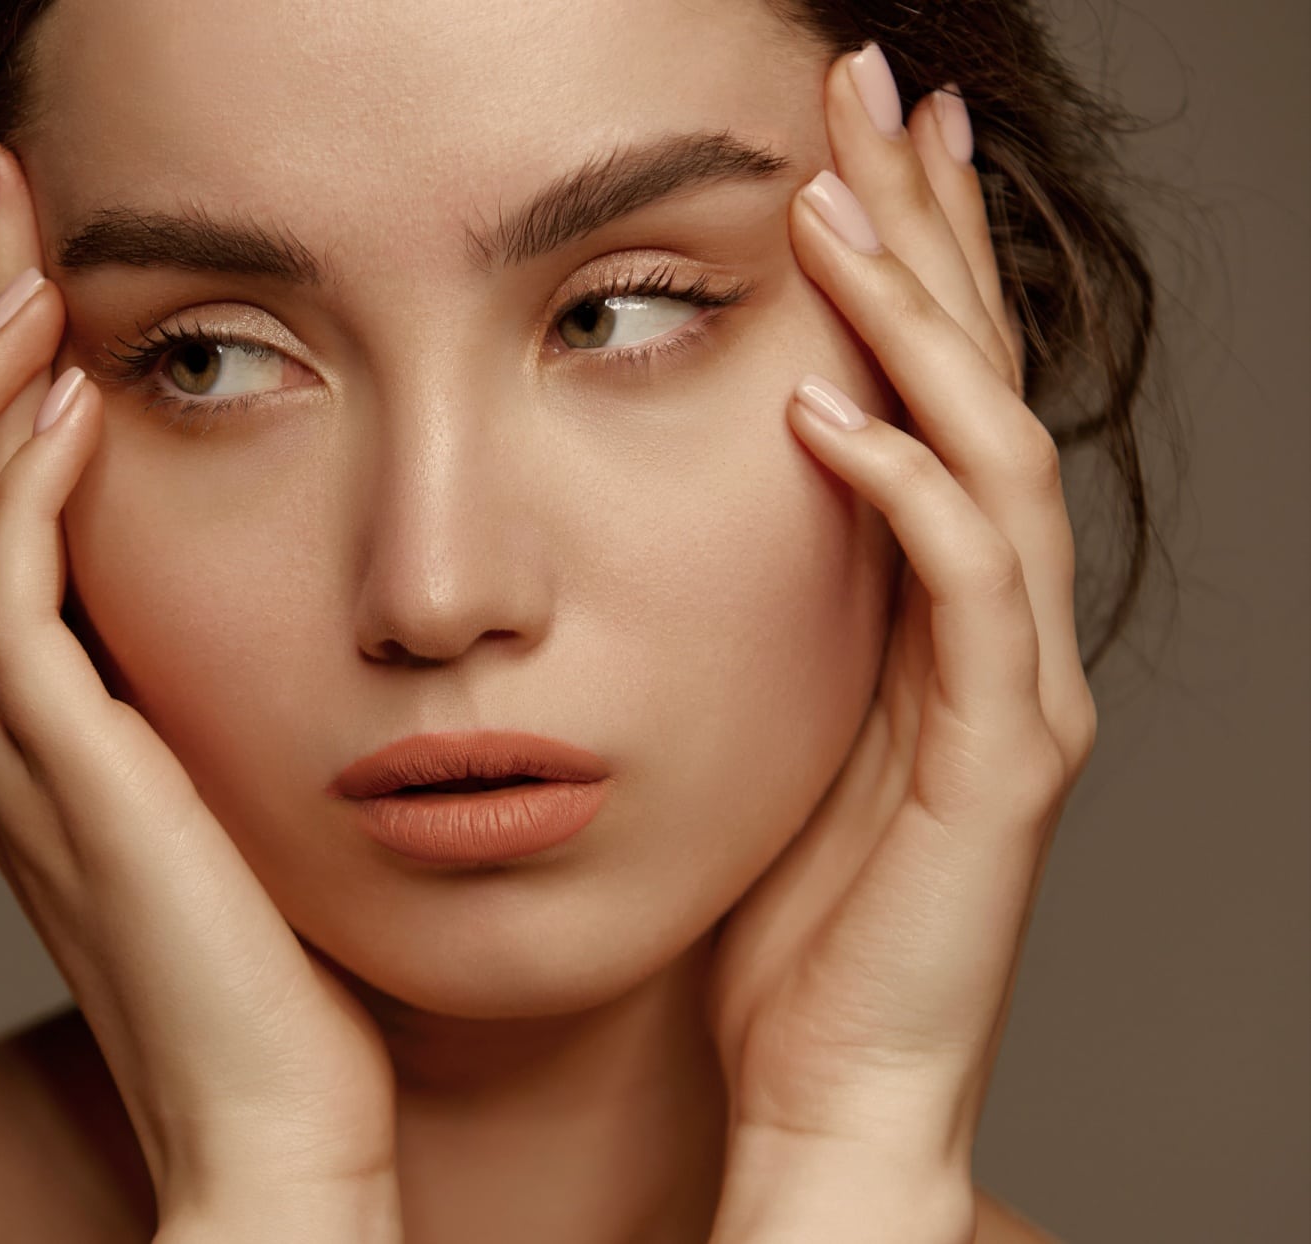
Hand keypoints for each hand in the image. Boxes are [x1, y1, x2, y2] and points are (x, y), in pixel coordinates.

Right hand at [0, 138, 400, 1233]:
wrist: (278, 1136)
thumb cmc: (280, 984)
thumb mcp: (230, 813)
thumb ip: (201, 723)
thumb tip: (250, 633)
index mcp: (36, 747)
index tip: (41, 292)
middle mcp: (0, 746)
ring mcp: (20, 771)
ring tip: (22, 278)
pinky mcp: (73, 792)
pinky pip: (6, 613)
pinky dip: (20, 500)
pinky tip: (79, 409)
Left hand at [704, 46, 1097, 1239]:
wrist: (832, 1085)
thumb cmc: (786, 917)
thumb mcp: (769, 721)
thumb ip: (770, 605)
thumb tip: (709, 484)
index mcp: (935, 609)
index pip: (934, 390)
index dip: (905, 259)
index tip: (844, 143)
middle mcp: (999, 628)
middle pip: (981, 383)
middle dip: (929, 233)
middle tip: (874, 96)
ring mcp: (1013, 692)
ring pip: (990, 459)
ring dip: (914, 326)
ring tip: (838, 208)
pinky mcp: (999, 768)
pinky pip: (962, 599)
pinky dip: (898, 492)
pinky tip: (823, 408)